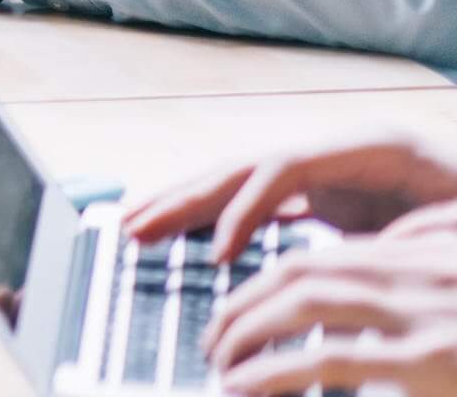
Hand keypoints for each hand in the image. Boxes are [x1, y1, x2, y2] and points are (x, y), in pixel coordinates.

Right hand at [126, 130, 456, 261]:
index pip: (283, 168)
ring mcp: (335, 170)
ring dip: (188, 204)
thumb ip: (407, 231)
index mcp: (374, 147)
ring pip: (245, 181)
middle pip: (247, 166)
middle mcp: (344, 150)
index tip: (217, 257)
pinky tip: (188, 234)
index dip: (241, 210)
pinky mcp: (333, 195)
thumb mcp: (453, 223)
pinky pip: (262, 203)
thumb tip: (356, 257)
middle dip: (187, 197)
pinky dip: (220, 218)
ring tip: (136, 225)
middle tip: (134, 226)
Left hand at [202, 236, 456, 394]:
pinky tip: (240, 384)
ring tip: (218, 361)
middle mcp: (421, 276)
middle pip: (303, 272)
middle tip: (212, 338)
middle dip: (244, 303)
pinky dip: (274, 370)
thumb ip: (416, 292)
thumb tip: (353, 326)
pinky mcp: (430, 359)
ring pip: (306, 303)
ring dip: (247, 330)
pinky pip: (330, 358)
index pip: (328, 258)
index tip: (240, 311)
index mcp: (428, 259)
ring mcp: (425, 315)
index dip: (272, 282)